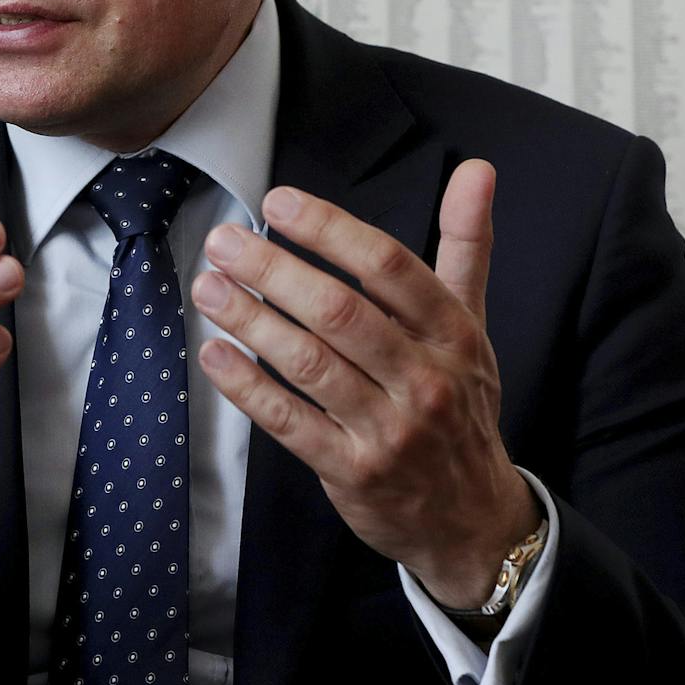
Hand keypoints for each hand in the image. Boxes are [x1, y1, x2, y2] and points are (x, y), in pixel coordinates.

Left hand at [191, 159, 539, 607]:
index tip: (277, 201)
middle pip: (340, 311)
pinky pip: (291, 423)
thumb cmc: (459, 398)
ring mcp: (389, 429)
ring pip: (310, 364)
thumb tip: (477, 169)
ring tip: (208, 286)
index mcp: (452, 331)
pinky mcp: (353, 472)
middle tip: (224, 240)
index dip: (330, 230)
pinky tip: (214, 354)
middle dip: (274, 270)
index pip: (389, 266)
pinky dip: (248, 388)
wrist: (472, 516)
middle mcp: (425, 378)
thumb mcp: (470, 321)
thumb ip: (466, 243)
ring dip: (251, 320)